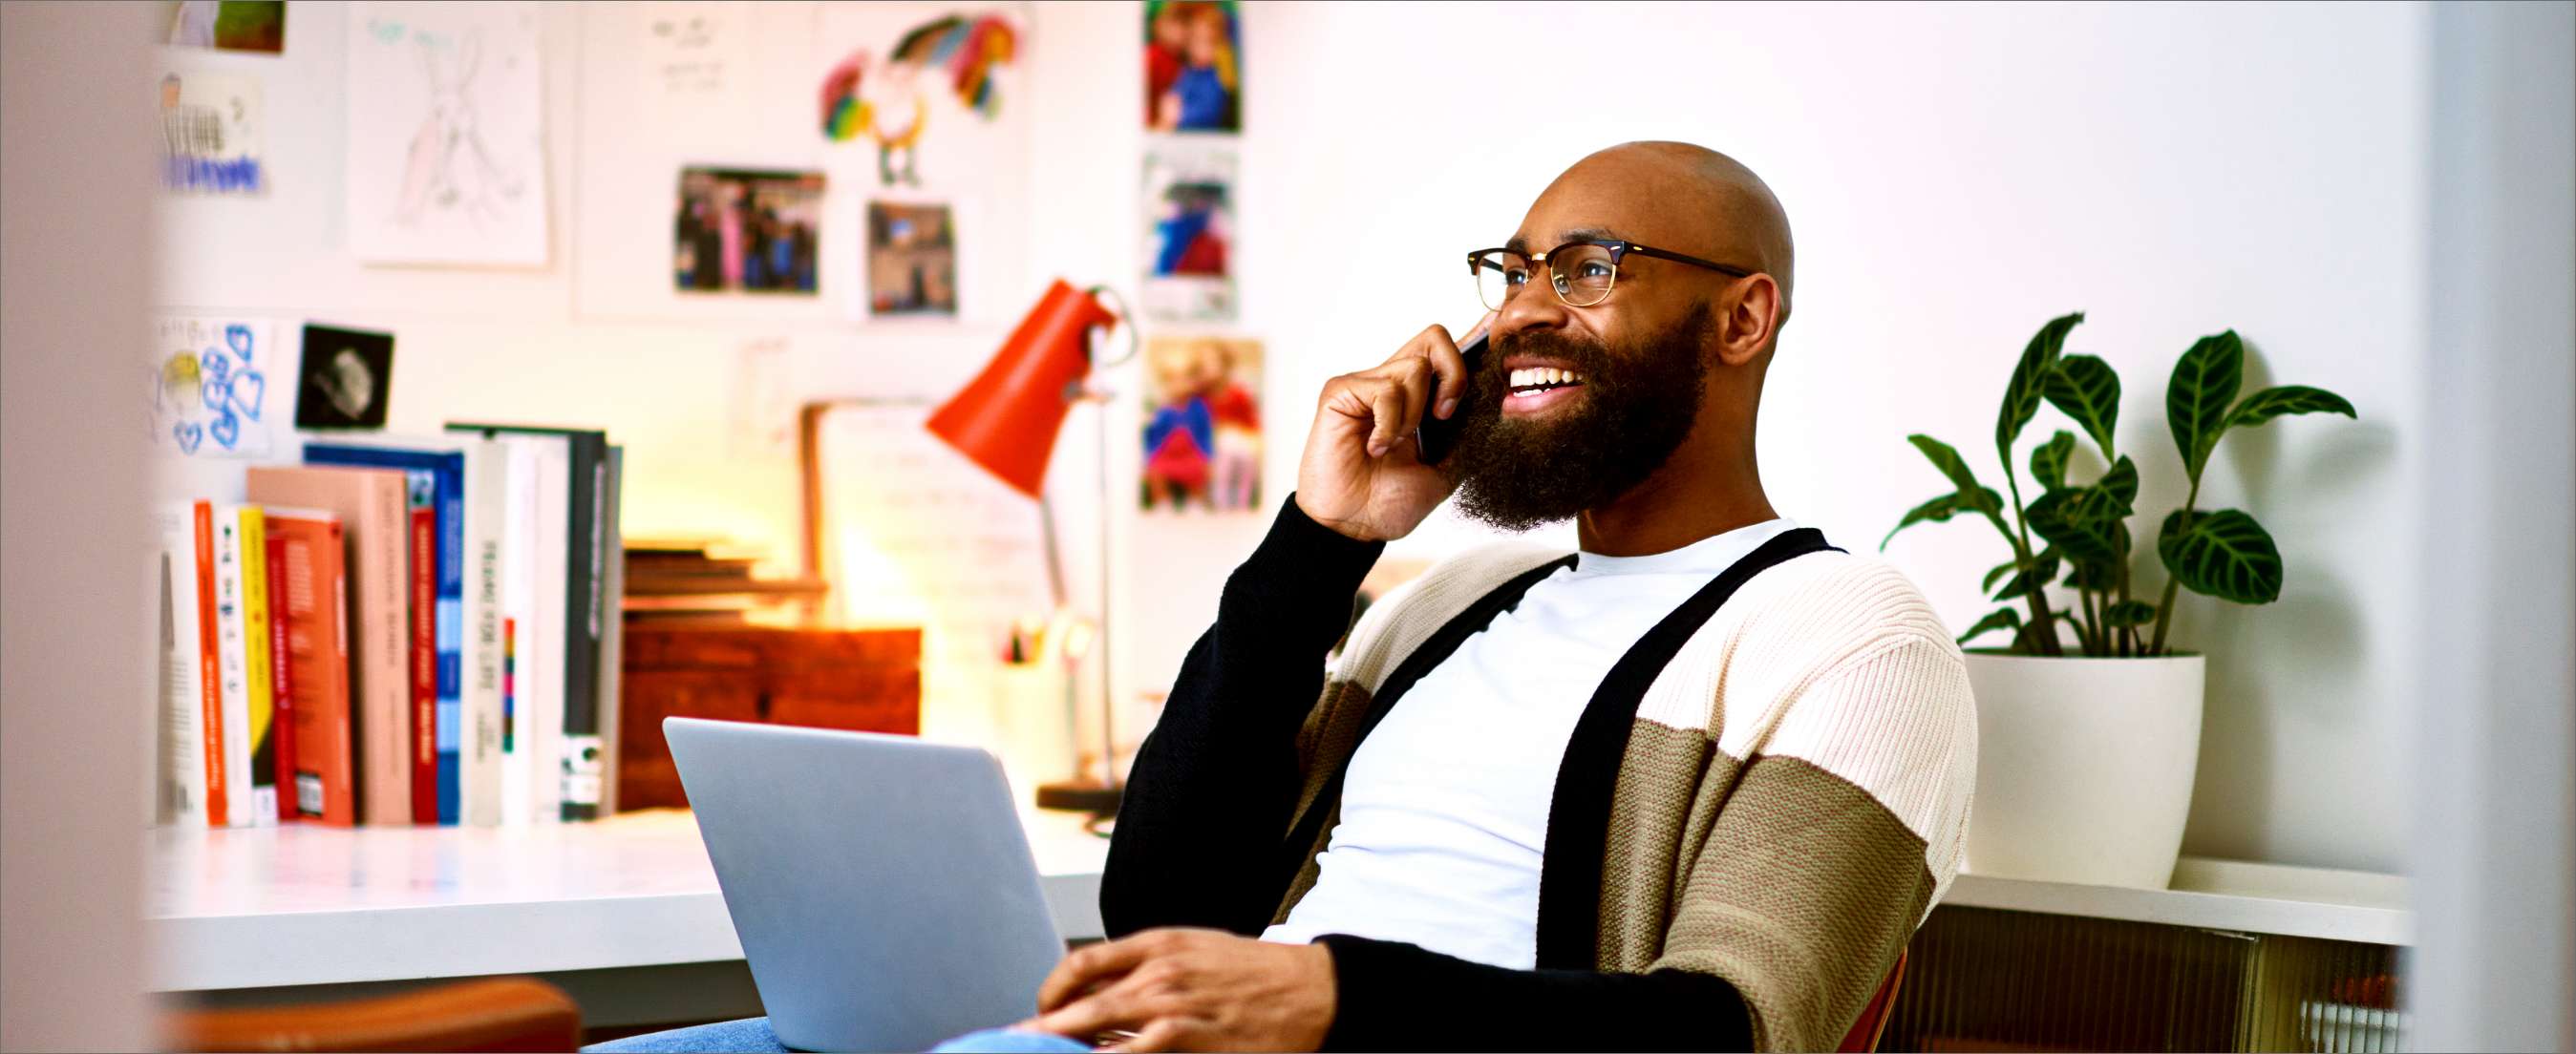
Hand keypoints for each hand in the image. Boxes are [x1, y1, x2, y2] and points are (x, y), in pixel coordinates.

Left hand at [1024, 928, 1336, 1051]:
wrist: (1313, 992)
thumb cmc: (1255, 974)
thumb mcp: (1197, 950)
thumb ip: (1151, 966)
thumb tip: (1104, 992)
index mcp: (1158, 944)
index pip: (1082, 963)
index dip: (1050, 989)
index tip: (1040, 1009)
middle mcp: (1159, 976)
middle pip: (1079, 1007)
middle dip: (1039, 1032)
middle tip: (1011, 1044)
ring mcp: (1174, 1013)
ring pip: (1099, 1038)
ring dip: (1064, 1052)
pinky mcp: (1191, 1046)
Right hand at [1295, 317, 1489, 541]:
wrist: (1354, 527)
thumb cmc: (1390, 502)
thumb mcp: (1446, 470)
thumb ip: (1466, 436)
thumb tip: (1497, 404)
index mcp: (1418, 398)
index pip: (1446, 352)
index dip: (1471, 347)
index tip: (1486, 363)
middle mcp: (1392, 383)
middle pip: (1435, 338)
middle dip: (1453, 375)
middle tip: (1443, 417)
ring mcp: (1365, 384)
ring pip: (1414, 367)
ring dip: (1414, 416)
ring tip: (1394, 445)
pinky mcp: (1341, 391)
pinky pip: (1384, 389)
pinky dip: (1389, 425)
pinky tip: (1374, 448)